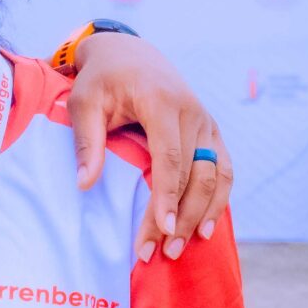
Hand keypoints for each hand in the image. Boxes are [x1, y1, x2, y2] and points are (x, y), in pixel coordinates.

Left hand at [65, 33, 233, 262]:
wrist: (130, 53)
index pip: (170, 158)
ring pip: (217, 175)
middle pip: (196, 174)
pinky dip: (218, 199)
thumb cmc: (101, 79)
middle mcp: (193, 112)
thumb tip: (85, 184)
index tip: (161, 231)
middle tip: (162, 253)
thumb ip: (87, 142)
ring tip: (182, 248)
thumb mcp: (83, 103)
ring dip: (202, 214)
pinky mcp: (210, 132)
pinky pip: (224, 169)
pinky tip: (204, 227)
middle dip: (180, 216)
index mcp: (162, 102)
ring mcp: (206, 122)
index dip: (167, 197)